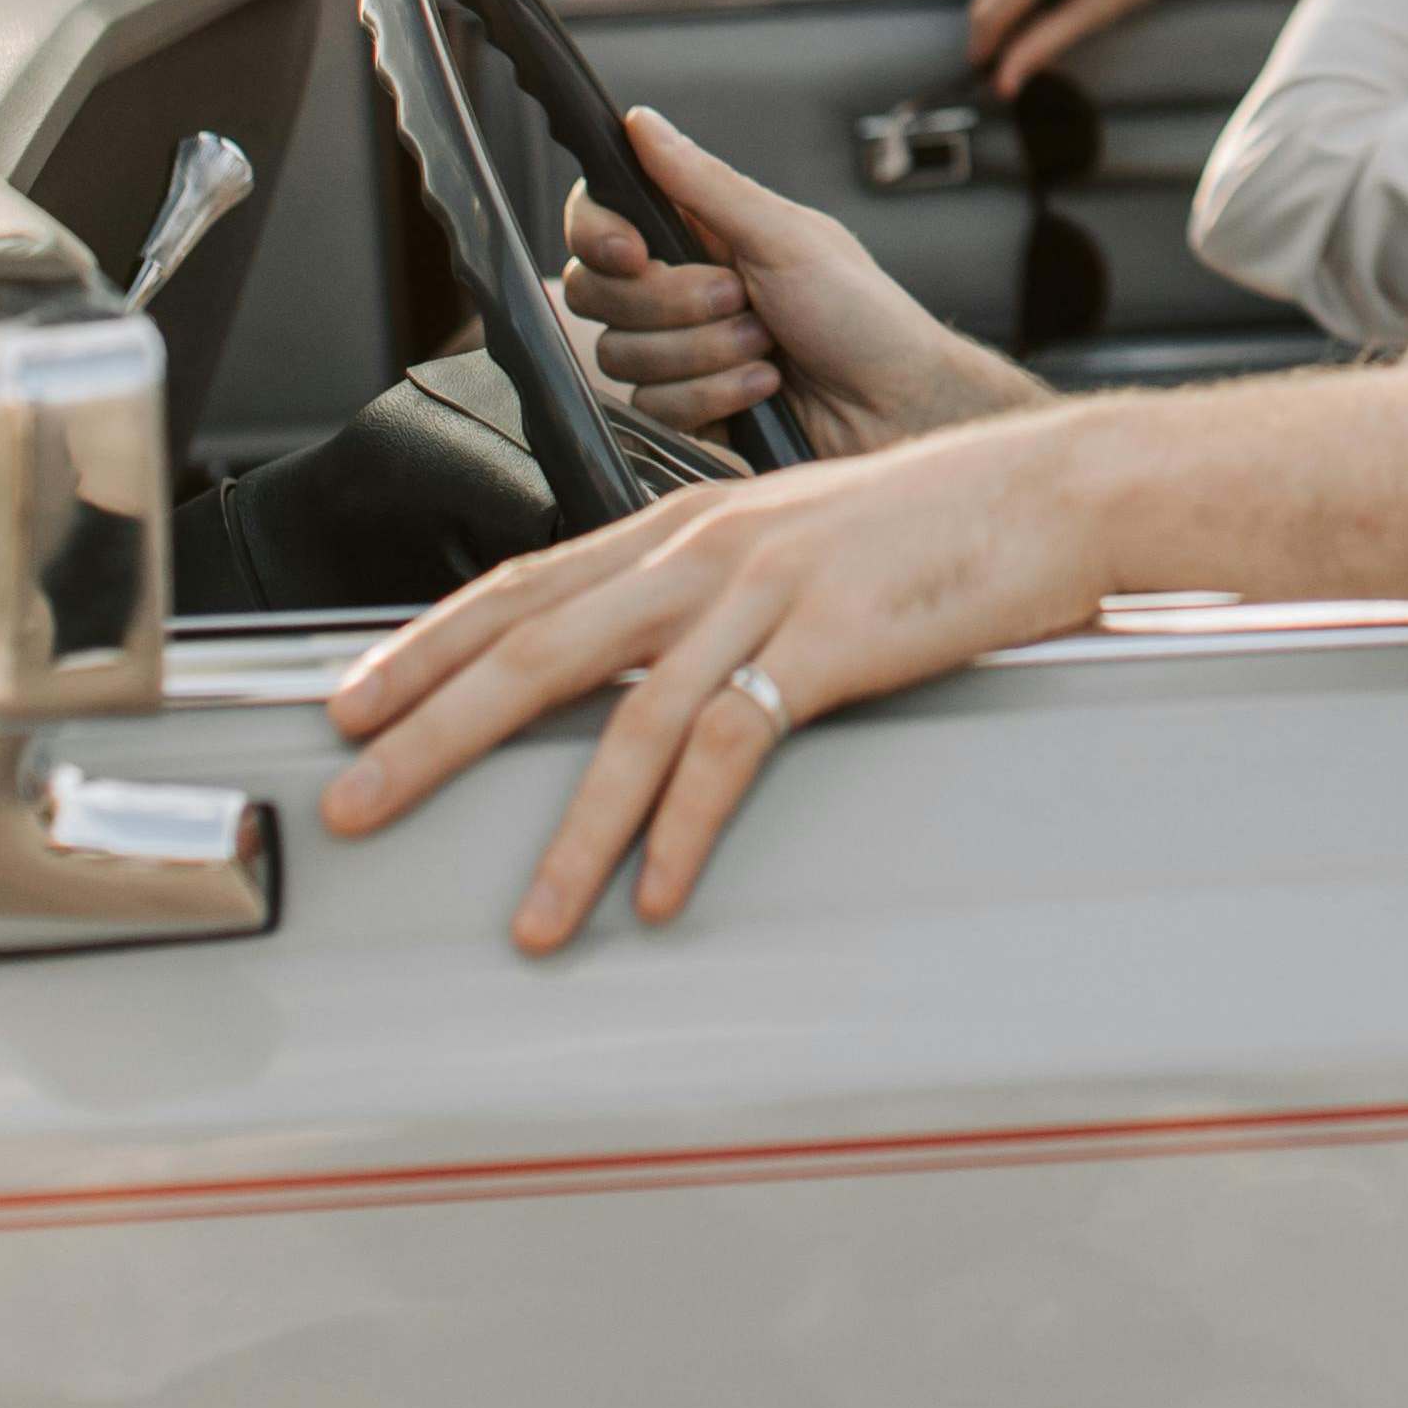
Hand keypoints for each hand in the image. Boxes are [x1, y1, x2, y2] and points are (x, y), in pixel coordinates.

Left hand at [318, 416, 1113, 950]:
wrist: (1056, 490)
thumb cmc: (943, 519)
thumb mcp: (803, 536)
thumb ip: (718, 586)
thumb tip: (649, 656)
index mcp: (693, 524)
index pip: (522, 583)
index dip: (424, 645)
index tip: (351, 702)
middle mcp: (709, 549)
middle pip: (535, 645)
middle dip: (430, 729)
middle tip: (356, 799)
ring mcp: (766, 591)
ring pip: (627, 716)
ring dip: (568, 832)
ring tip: (526, 917)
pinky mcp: (831, 639)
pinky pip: (733, 747)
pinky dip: (687, 830)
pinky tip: (659, 891)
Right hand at [565, 106, 1007, 458]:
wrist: (896, 407)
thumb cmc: (862, 313)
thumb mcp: (786, 237)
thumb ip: (705, 184)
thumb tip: (641, 122)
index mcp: (702, 233)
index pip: (600, 221)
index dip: (598, 236)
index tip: (634, 253)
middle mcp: (681, 288)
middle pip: (596, 292)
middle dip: (673, 304)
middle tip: (742, 299)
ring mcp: (681, 350)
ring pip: (622, 354)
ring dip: (704, 353)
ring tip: (768, 346)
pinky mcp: (688, 407)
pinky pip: (654, 407)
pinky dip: (715, 396)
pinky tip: (763, 388)